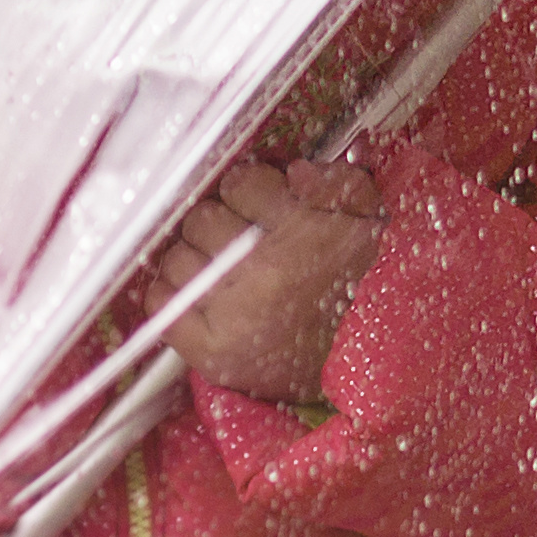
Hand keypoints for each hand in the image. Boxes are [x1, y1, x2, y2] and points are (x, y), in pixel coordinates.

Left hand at [147, 159, 384, 404]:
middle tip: (234, 243)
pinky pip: (162, 303)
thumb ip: (338, 183)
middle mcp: (261, 267)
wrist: (373, 364)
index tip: (254, 208)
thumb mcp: (370, 223)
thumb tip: (294, 172)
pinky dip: (170, 295)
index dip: (246, 192)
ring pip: (178, 258)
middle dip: (217, 226)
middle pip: (201, 219)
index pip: (239, 183)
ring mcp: (232, 311)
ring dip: (193, 260)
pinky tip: (193, 298)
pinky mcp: (213, 351)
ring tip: (217, 274)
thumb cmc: (365, 290)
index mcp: (299, 230)